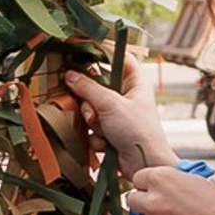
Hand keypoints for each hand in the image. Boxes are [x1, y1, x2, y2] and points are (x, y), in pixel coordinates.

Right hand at [64, 54, 175, 175]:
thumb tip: (69, 74)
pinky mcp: (111, 131)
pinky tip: (105, 144)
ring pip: (91, 108)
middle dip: (90, 101)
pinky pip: (92, 126)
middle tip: (91, 109)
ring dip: (91, 121)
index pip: (120, 58)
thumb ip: (88, 88)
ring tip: (101, 130)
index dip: (103, 51)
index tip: (83, 49)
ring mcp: (118, 114)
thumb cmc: (137, 131)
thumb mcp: (110, 105)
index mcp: (135, 83)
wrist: (145, 165)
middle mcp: (127, 96)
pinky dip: (95, 135)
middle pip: (97, 85)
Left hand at [127, 163, 214, 214]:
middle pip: (133, 201)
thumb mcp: (197, 182)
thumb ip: (174, 183)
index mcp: (162, 178)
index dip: (148, 186)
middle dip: (145, 205)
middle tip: (164, 211)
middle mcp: (152, 200)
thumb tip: (164, 187)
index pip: (139, 178)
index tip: (156, 191)